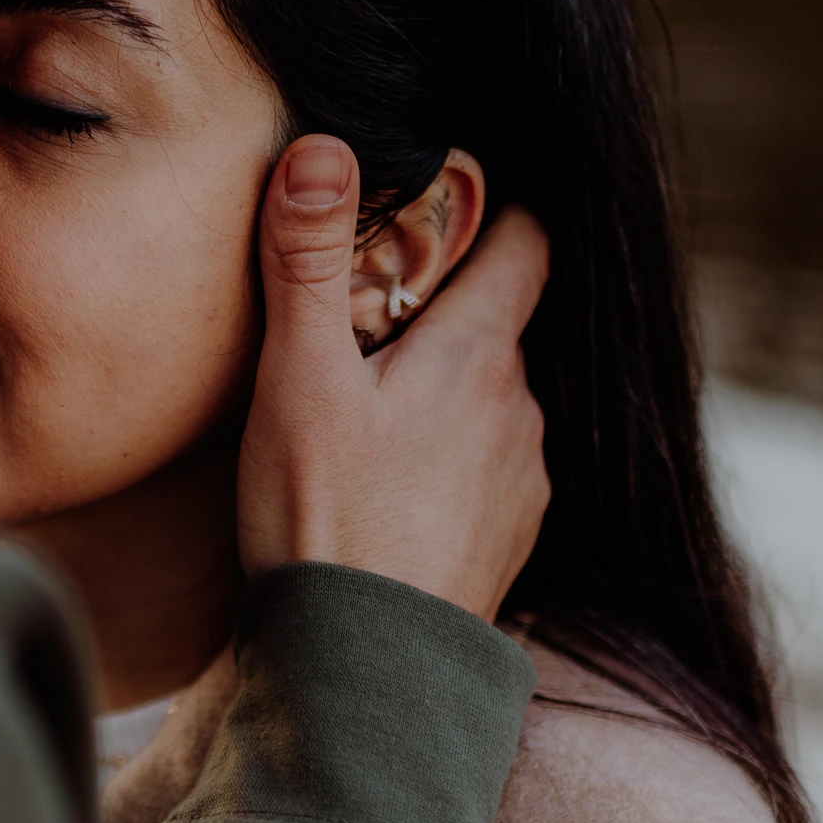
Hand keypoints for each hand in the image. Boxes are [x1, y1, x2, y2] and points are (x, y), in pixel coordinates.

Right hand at [238, 135, 550, 619]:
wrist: (364, 671)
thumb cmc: (323, 522)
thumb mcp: (298, 381)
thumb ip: (306, 262)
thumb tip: (320, 150)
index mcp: (480, 353)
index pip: (525, 242)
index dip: (486, 214)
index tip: (429, 218)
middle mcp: (522, 408)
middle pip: (495, 325)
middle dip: (437, 319)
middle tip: (355, 340)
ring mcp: (524, 480)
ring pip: (490, 403)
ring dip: (440, 400)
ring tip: (359, 431)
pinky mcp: (510, 540)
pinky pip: (487, 474)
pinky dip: (446, 469)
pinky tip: (384, 499)